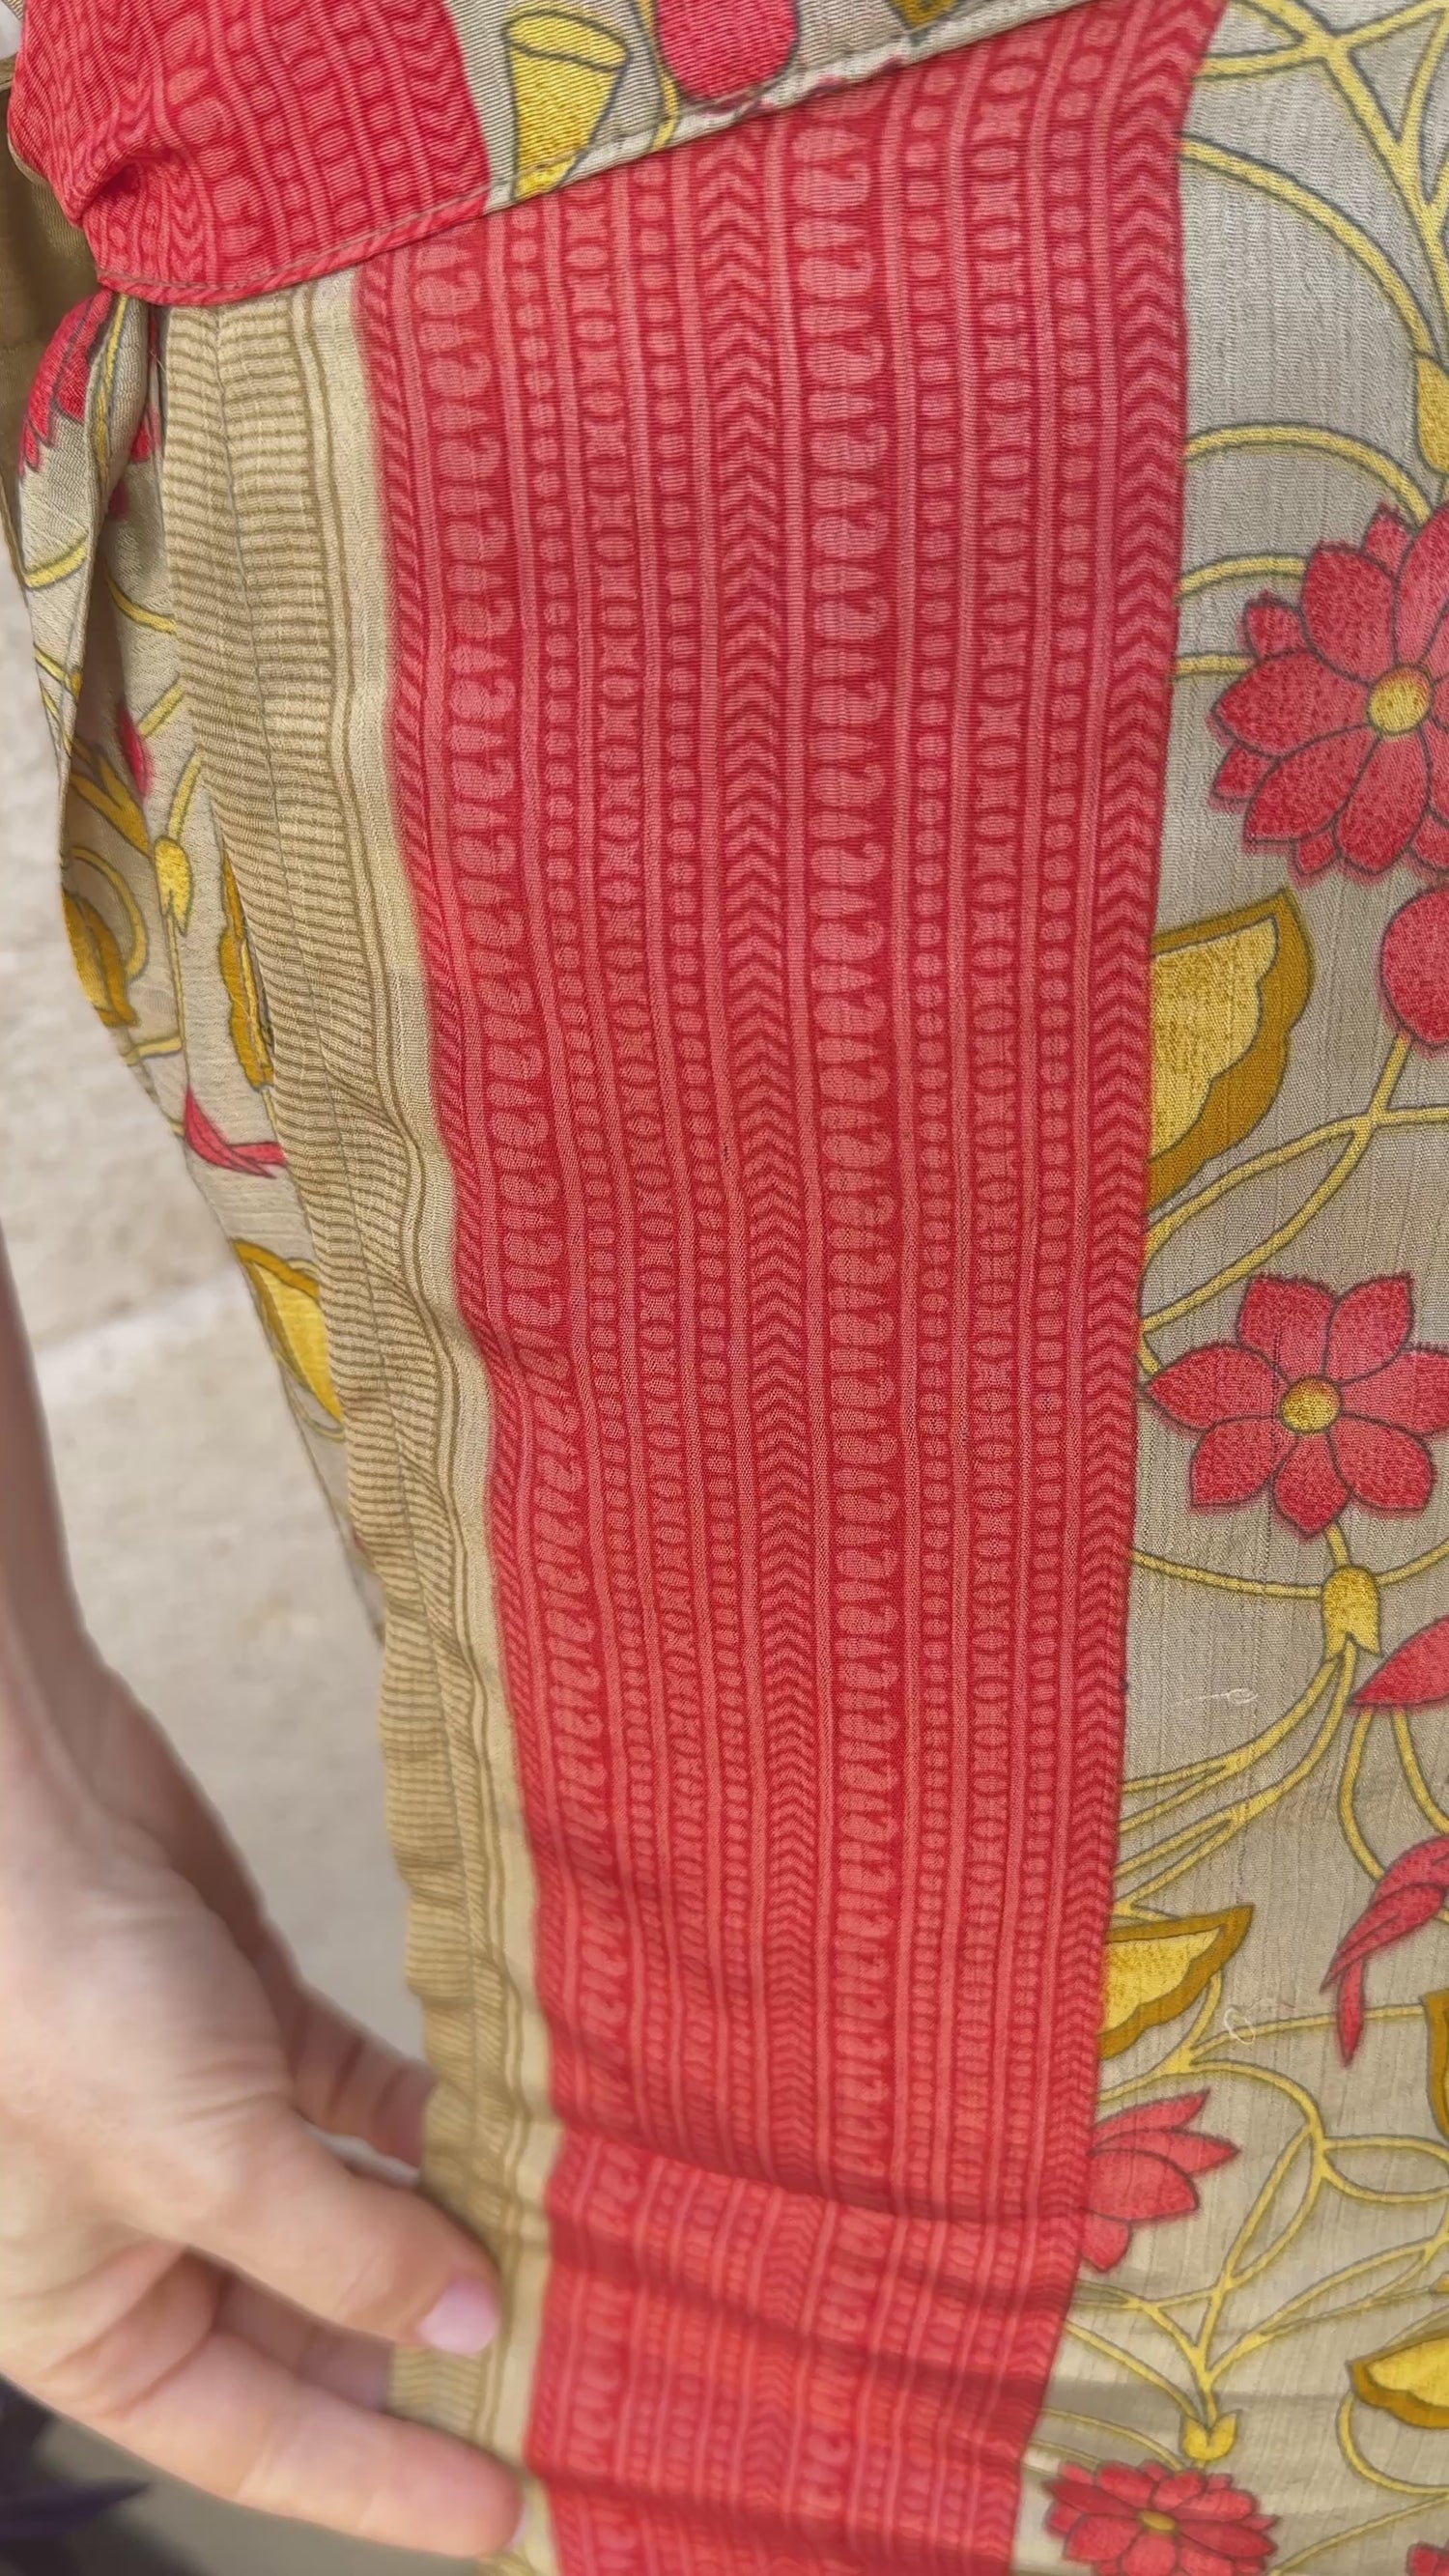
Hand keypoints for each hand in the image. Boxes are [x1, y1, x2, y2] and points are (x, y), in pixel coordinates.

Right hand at [0, 1661, 521, 2558]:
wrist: (20, 1796)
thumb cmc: (51, 2000)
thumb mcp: (197, 2163)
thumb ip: (339, 2256)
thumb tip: (465, 2331)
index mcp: (82, 2318)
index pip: (255, 2438)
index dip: (381, 2480)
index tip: (507, 2509)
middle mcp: (140, 2231)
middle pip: (311, 2327)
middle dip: (430, 2349)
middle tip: (569, 2374)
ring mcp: (197, 2118)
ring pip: (347, 2206)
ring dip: (445, 2225)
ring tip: (569, 2260)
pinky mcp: (243, 2014)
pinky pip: (356, 2095)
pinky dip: (429, 2117)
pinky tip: (512, 2137)